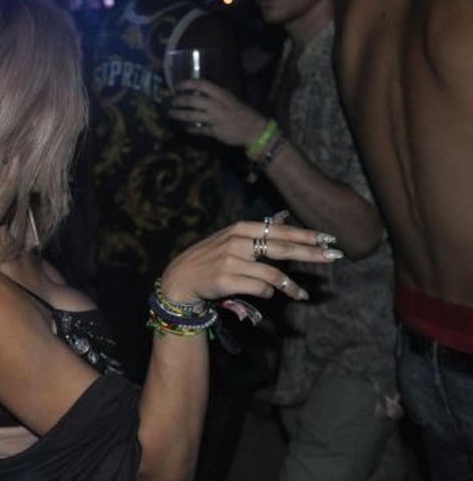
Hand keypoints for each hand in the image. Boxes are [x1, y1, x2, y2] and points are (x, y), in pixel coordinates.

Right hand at [160, 222, 340, 303]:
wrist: (180, 278)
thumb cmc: (209, 258)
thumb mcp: (230, 238)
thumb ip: (257, 231)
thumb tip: (283, 218)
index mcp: (239, 229)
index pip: (279, 231)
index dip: (305, 235)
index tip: (327, 239)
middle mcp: (236, 242)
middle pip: (282, 248)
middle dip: (310, 252)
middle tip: (333, 257)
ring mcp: (230, 261)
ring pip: (272, 274)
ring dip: (291, 286)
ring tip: (302, 294)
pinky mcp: (226, 281)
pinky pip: (259, 289)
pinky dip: (268, 293)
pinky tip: (270, 295)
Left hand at [168, 79, 265, 147]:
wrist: (254, 129)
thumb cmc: (242, 112)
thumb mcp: (230, 99)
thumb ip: (216, 97)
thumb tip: (199, 94)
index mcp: (221, 94)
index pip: (201, 85)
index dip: (187, 84)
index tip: (177, 86)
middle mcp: (216, 105)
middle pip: (191, 100)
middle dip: (178, 101)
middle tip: (172, 102)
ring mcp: (214, 119)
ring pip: (191, 116)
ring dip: (179, 114)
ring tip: (171, 114)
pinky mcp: (214, 131)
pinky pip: (198, 129)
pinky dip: (190, 129)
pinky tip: (185, 128)